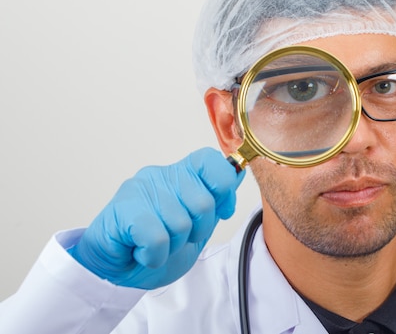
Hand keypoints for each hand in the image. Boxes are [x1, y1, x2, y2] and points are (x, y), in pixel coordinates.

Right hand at [68, 147, 244, 288]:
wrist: (117, 272)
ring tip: (155, 244)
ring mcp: (140, 189)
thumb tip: (238, 172)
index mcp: (182, 174)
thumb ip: (217, 200)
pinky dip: (154, 254)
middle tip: (176, 238)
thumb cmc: (156, 246)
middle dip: (197, 231)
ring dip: (172, 246)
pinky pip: (157, 237)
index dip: (223, 188)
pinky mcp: (123, 209)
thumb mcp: (197, 225)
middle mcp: (161, 176)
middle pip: (204, 202)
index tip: (220, 211)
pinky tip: (142, 251)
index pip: (211, 161)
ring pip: (180, 224)